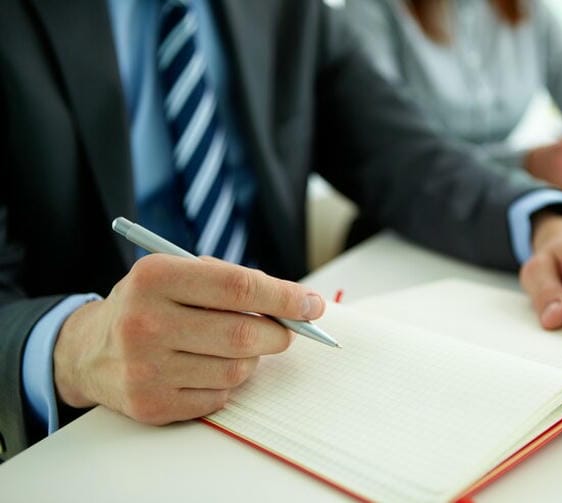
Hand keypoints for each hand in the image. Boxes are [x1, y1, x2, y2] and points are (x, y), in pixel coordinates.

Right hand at [53, 254, 324, 424]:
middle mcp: (146, 323)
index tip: (312, 305)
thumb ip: (231, 283)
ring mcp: (146, 368)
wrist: (88, 350)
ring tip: (234, 347)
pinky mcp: (151, 404)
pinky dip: (227, 382)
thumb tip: (297, 305)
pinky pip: (219, 397)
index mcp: (155, 278)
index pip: (238, 287)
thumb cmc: (149, 305)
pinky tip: (207, 368)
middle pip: (243, 334)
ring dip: (251, 359)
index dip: (285, 297)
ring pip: (237, 370)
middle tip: (285, 331)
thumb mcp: (176, 274)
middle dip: (278, 333)